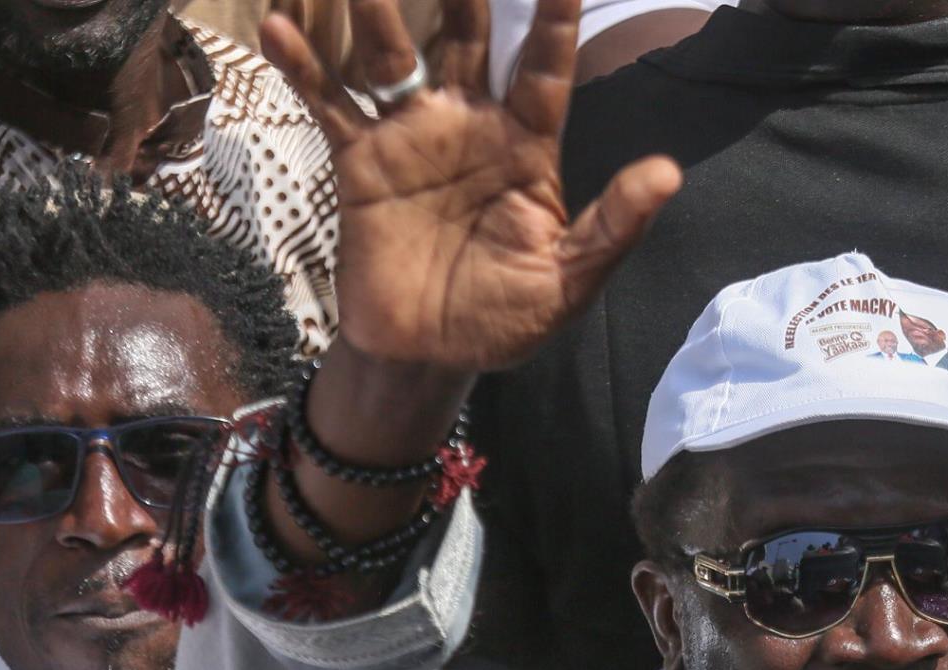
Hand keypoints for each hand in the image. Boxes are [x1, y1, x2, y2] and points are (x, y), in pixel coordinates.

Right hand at [260, 0, 681, 372]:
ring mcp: (412, 136)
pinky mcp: (361, 161)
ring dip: (379, 6)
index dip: (554, 21)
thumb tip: (669, 172)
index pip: (546, 70)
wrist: (431, 357)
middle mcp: (470, 126)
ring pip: (394, 53)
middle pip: (468, 38)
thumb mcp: (570, 279)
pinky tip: (279, 24)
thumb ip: (615, 225)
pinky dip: (304, 64)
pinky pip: (331, 102)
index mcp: (528, 148)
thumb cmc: (508, 318)